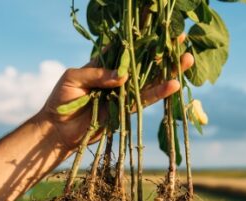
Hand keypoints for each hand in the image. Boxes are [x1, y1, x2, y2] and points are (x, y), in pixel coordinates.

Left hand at [36, 51, 194, 151]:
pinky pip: (145, 100)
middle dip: (163, 50)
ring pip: (150, 79)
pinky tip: (174, 85)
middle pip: (144, 61)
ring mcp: (123, 93)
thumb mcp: (73, 79)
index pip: (125, 45)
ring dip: (169, 70)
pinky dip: (159, 93)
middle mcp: (117, 76)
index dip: (142, 36)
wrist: (58, 130)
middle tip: (181, 37)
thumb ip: (97, 75)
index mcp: (103, 63)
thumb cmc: (60, 100)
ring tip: (187, 59)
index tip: (159, 25)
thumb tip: (123, 77)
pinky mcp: (126, 110)